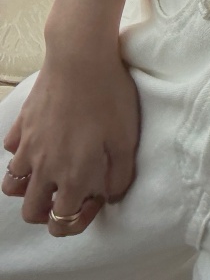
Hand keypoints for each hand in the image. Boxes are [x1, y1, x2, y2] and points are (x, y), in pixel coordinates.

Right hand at [1, 48, 140, 236]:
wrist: (81, 57)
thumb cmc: (109, 96)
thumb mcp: (127, 138)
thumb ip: (120, 175)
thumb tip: (110, 195)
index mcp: (72, 176)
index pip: (62, 222)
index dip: (79, 220)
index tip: (95, 198)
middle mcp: (44, 168)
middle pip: (31, 212)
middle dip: (48, 212)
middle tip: (68, 193)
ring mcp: (28, 146)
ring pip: (12, 185)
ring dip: (29, 187)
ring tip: (49, 172)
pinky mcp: (21, 124)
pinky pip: (12, 150)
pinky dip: (22, 153)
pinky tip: (41, 140)